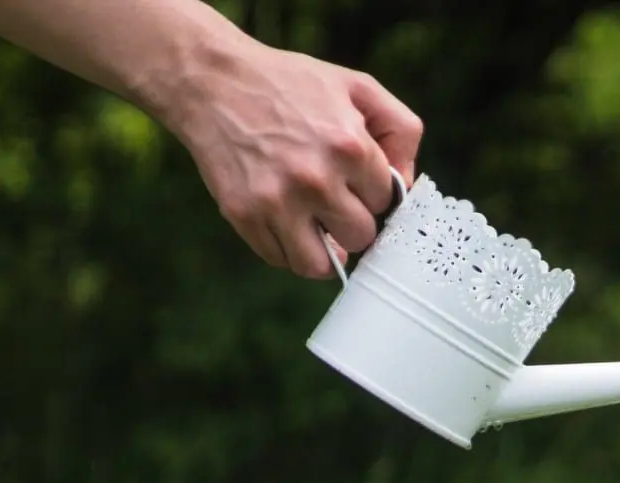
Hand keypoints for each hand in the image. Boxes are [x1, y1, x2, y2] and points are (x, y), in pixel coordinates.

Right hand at [167, 39, 423, 278]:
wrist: (211, 79)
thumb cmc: (290, 84)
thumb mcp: (357, 87)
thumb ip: (400, 130)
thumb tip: (408, 184)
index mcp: (350, 146)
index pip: (385, 202)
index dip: (371, 192)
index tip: (354, 179)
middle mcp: (315, 178)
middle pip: (360, 236)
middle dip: (353, 222)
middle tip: (335, 201)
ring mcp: (277, 200)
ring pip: (322, 265)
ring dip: (325, 251)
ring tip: (319, 229)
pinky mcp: (244, 214)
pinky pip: (280, 260)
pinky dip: (288, 250)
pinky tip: (287, 223)